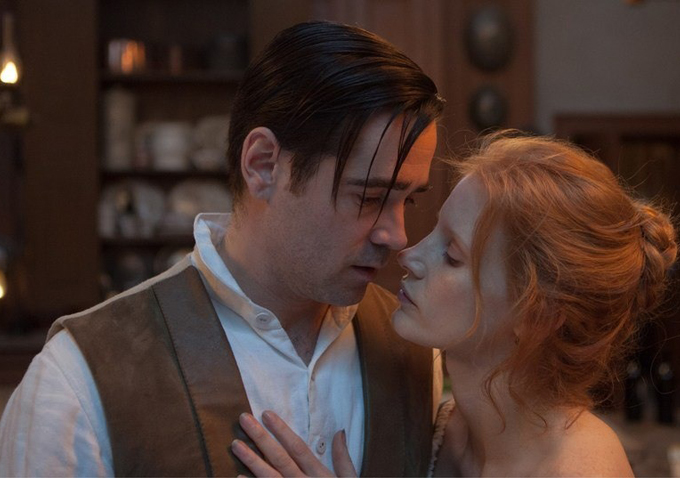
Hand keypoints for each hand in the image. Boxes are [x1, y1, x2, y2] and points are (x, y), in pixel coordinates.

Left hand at [232, 411, 357, 476]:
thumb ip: (344, 458)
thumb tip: (339, 431)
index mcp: (319, 475)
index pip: (297, 448)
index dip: (282, 430)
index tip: (266, 414)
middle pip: (279, 458)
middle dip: (261, 438)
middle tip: (244, 419)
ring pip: (269, 477)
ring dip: (251, 461)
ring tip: (235, 444)